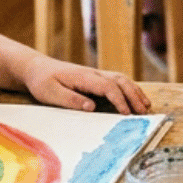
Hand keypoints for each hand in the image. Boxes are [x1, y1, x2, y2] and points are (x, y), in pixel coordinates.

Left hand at [25, 58, 150, 113]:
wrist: (37, 68)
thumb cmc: (42, 82)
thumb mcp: (50, 94)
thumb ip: (71, 100)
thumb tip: (92, 107)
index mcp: (83, 77)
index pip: (107, 86)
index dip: (119, 100)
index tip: (127, 113)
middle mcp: (93, 73)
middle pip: (120, 81)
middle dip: (134, 96)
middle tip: (144, 111)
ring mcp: (96, 74)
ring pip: (122, 79)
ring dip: (135, 91)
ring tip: (146, 106)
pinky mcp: (96, 78)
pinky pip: (117, 81)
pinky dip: (129, 89)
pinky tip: (135, 98)